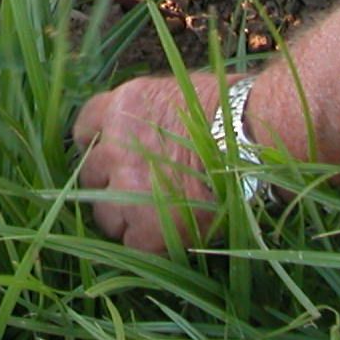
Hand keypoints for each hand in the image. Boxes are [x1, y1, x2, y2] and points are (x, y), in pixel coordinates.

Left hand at [70, 67, 233, 253]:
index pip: (84, 129)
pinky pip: (132, 244)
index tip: (113, 157)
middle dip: (110, 186)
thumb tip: (152, 127)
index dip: (99, 146)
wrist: (255, 142)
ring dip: (125, 219)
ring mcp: (127, 187)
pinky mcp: (147, 225)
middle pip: (90, 176)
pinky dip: (150, 244)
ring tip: (158, 218)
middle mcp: (116, 146)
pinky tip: (171, 236)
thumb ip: (152, 113)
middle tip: (138, 193)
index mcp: (123, 107)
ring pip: (105, 215)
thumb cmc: (233, 111)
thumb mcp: (181, 94)